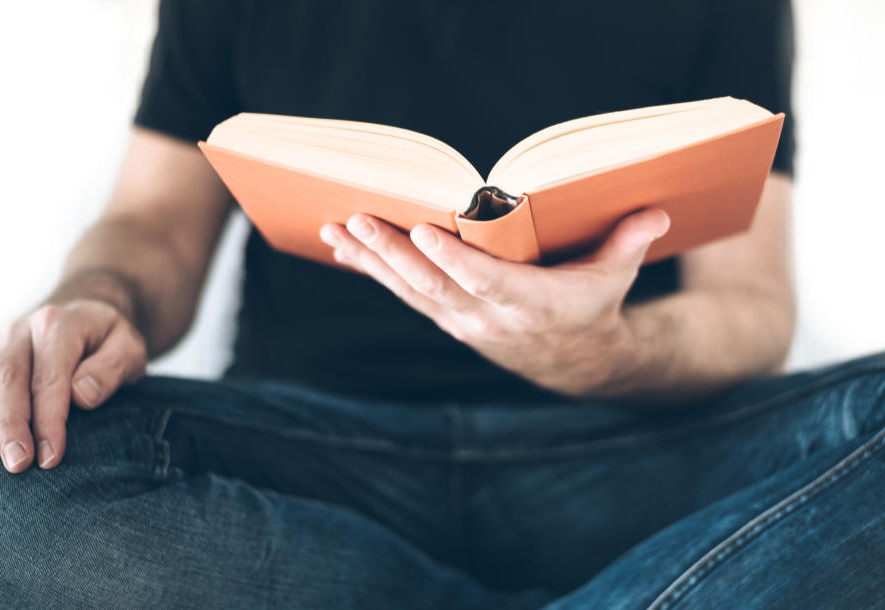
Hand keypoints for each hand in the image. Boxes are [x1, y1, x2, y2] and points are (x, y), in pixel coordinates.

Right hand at [0, 299, 146, 472]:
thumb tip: (82, 396)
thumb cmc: (109, 340)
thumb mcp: (129, 347)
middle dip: (10, 426)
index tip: (50, 458)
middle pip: (8, 381)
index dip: (49, 420)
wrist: (85, 314)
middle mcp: (21, 331)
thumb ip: (111, 368)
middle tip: (17, 465)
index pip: (50, 379)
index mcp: (58, 325)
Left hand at [319, 208, 669, 395]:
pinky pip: (405, 293)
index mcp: (532, 304)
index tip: (425, 231)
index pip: (488, 282)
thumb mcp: (616, 277)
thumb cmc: (594, 305)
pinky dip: (373, 271)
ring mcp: (463, 321)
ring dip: (372, 262)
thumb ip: (629, 242)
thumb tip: (657, 211)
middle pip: (435, 286)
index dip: (456, 261)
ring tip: (337, 230)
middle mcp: (490, 318)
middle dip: (394, 253)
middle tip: (359, 221)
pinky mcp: (447, 317)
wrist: (572, 362)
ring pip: (411, 291)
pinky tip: (344, 248)